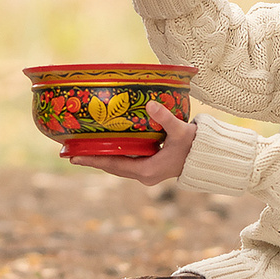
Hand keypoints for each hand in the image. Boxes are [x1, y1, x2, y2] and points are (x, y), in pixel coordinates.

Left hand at [65, 101, 194, 186]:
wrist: (210, 158)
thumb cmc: (196, 146)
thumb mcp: (181, 132)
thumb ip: (166, 118)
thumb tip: (151, 103)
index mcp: (146, 170)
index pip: (113, 165)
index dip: (92, 160)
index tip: (73, 157)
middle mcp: (144, 175)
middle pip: (111, 166)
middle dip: (92, 158)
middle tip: (70, 151)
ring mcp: (147, 172)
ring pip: (117, 165)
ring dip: (101, 157)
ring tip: (81, 149)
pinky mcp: (150, 167)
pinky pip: (125, 162)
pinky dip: (113, 155)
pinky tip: (104, 146)